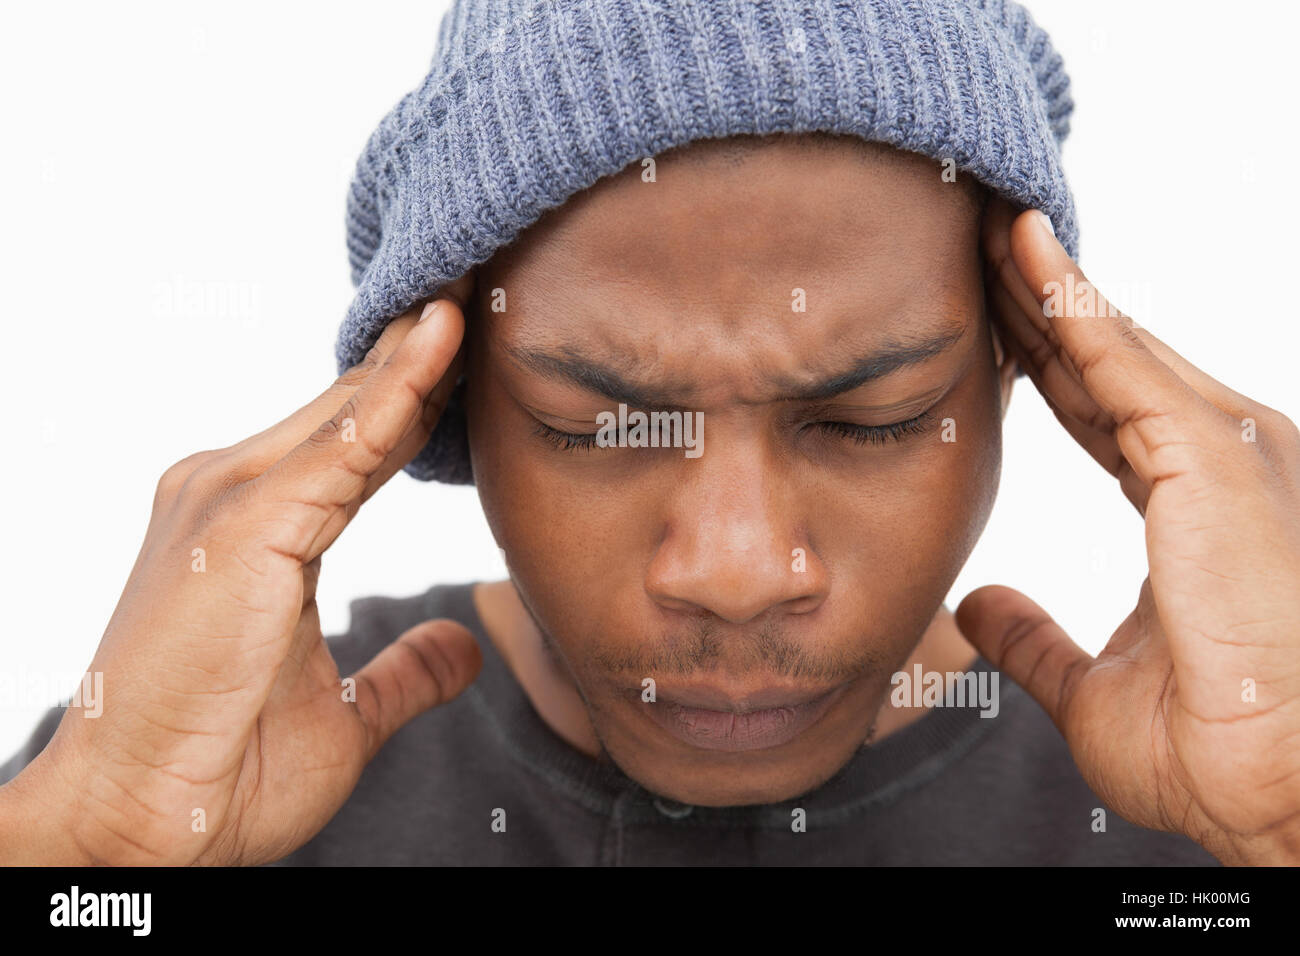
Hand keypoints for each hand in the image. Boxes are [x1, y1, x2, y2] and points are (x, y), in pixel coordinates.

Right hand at [0, 277, 480, 864]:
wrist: (138, 831)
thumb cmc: (220, 772)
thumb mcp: (342, 716)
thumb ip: (402, 670)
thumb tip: (464, 647)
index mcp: (252, 525)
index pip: (355, 438)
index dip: (419, 393)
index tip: (482, 349)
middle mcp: (231, 491)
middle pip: (352, 405)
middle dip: (423, 350)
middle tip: (491, 285)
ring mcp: (228, 500)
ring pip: (349, 409)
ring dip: (419, 350)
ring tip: (480, 285)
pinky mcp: (239, 526)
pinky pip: (342, 448)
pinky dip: (397, 394)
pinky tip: (443, 344)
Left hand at [956, 198, 1299, 864]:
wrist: (1268, 790)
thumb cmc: (1207, 749)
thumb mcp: (1089, 684)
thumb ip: (1031, 637)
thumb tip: (979, 606)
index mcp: (1190, 501)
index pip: (1093, 408)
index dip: (1036, 360)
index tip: (979, 317)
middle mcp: (1212, 459)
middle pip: (1099, 362)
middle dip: (1030, 304)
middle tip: (968, 243)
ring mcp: (1219, 448)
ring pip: (1106, 343)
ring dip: (1040, 282)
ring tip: (983, 224)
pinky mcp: (1211, 451)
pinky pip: (1118, 358)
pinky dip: (1068, 300)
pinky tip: (1023, 250)